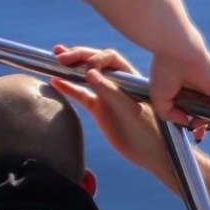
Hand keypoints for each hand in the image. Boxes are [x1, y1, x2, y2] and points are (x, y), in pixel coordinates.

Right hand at [50, 45, 170, 180]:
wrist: (154, 154)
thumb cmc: (150, 132)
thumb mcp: (131, 111)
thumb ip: (111, 92)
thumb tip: (89, 72)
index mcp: (130, 79)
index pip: (111, 59)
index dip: (96, 58)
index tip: (86, 68)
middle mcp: (118, 84)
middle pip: (95, 63)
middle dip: (79, 56)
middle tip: (61, 55)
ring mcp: (107, 95)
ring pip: (85, 76)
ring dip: (71, 67)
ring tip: (55, 58)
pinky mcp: (99, 108)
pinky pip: (80, 94)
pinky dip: (68, 87)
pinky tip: (55, 81)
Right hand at [147, 43, 209, 137]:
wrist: (178, 54)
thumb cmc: (165, 71)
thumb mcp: (159, 99)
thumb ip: (169, 115)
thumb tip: (185, 122)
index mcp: (182, 94)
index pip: (190, 114)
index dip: (189, 125)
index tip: (188, 131)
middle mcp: (197, 94)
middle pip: (203, 117)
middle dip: (200, 128)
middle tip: (197, 134)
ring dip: (208, 126)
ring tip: (197, 123)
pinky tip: (209, 120)